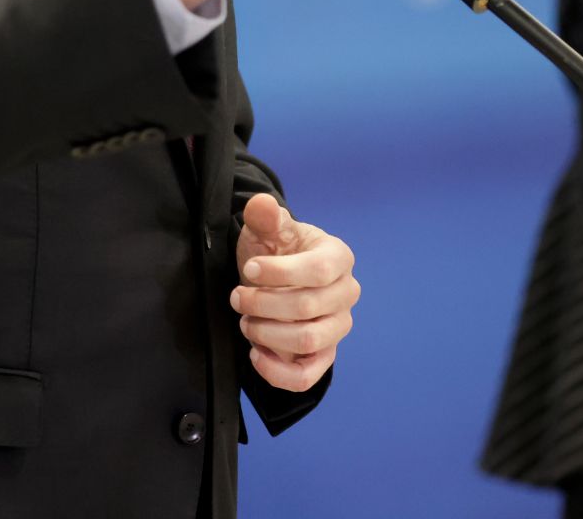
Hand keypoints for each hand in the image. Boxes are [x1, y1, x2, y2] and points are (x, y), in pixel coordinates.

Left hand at [231, 193, 358, 392]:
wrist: (276, 281)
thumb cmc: (275, 252)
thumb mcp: (267, 230)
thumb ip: (264, 216)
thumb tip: (262, 205)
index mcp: (338, 257)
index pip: (317, 270)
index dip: (280, 273)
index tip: (249, 269)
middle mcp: (346, 293)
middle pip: (307, 308)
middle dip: (263, 304)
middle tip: (237, 298)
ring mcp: (337, 328)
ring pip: (307, 341)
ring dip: (267, 334)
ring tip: (246, 322)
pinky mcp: (324, 356)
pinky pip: (307, 377)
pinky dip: (277, 372)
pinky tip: (254, 354)